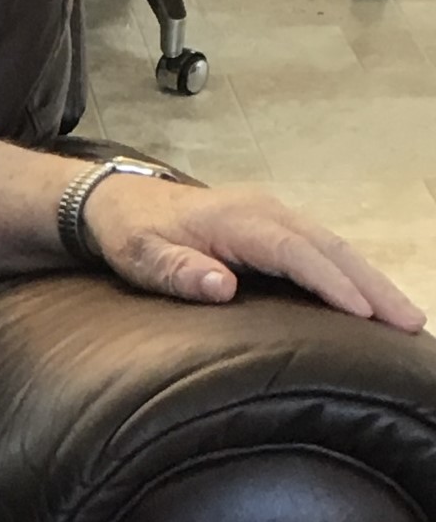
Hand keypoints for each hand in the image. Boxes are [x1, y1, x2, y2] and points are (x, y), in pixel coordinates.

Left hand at [83, 176, 426, 332]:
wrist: (116, 200)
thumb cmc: (129, 233)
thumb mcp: (140, 256)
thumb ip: (177, 270)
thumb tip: (222, 285)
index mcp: (234, 221)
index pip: (293, 252)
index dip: (330, 282)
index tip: (364, 314)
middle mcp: (262, 210)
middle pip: (328, 246)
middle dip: (372, 284)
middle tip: (410, 321)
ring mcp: (271, 213)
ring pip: (332, 244)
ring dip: (370, 278)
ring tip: (406, 315)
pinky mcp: (272, 222)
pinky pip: (321, 246)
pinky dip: (351, 270)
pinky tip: (370, 297)